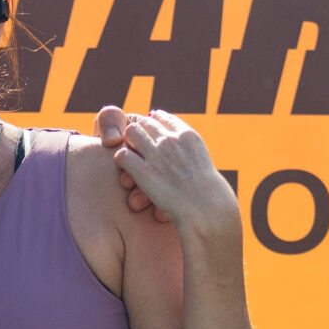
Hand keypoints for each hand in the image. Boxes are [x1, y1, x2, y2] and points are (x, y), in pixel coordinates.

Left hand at [95, 106, 235, 232]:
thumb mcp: (202, 166)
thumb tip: (179, 155)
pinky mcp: (144, 172)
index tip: (150, 138)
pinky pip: (122, 154)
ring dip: (129, 144)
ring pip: (131, 132)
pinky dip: (121, 161)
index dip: (153, 126)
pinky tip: (127, 172)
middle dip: (139, 134)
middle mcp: (171, 140)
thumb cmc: (207, 196)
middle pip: (144, 122)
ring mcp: (157, 154)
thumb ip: (188, 154)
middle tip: (137, 150)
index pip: (162, 117)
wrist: (207, 211)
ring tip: (131, 159)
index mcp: (188, 136)